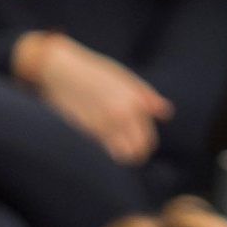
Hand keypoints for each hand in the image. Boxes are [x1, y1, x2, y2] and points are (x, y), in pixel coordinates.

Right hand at [16, 32, 169, 165]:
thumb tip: (166, 113)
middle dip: (134, 156)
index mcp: (135, 100)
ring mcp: (105, 123)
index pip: (148, 140)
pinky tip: (100, 145)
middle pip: (138, 152)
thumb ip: (146, 95)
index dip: (144, 147)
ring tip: (114, 151)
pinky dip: (106, 154)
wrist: (59, 68)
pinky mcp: (87, 129)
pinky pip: (105, 153)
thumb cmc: (92, 71)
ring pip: (123, 157)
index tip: (135, 145)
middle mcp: (123, 113)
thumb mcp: (122, 77)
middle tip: (125, 151)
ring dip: (121, 158)